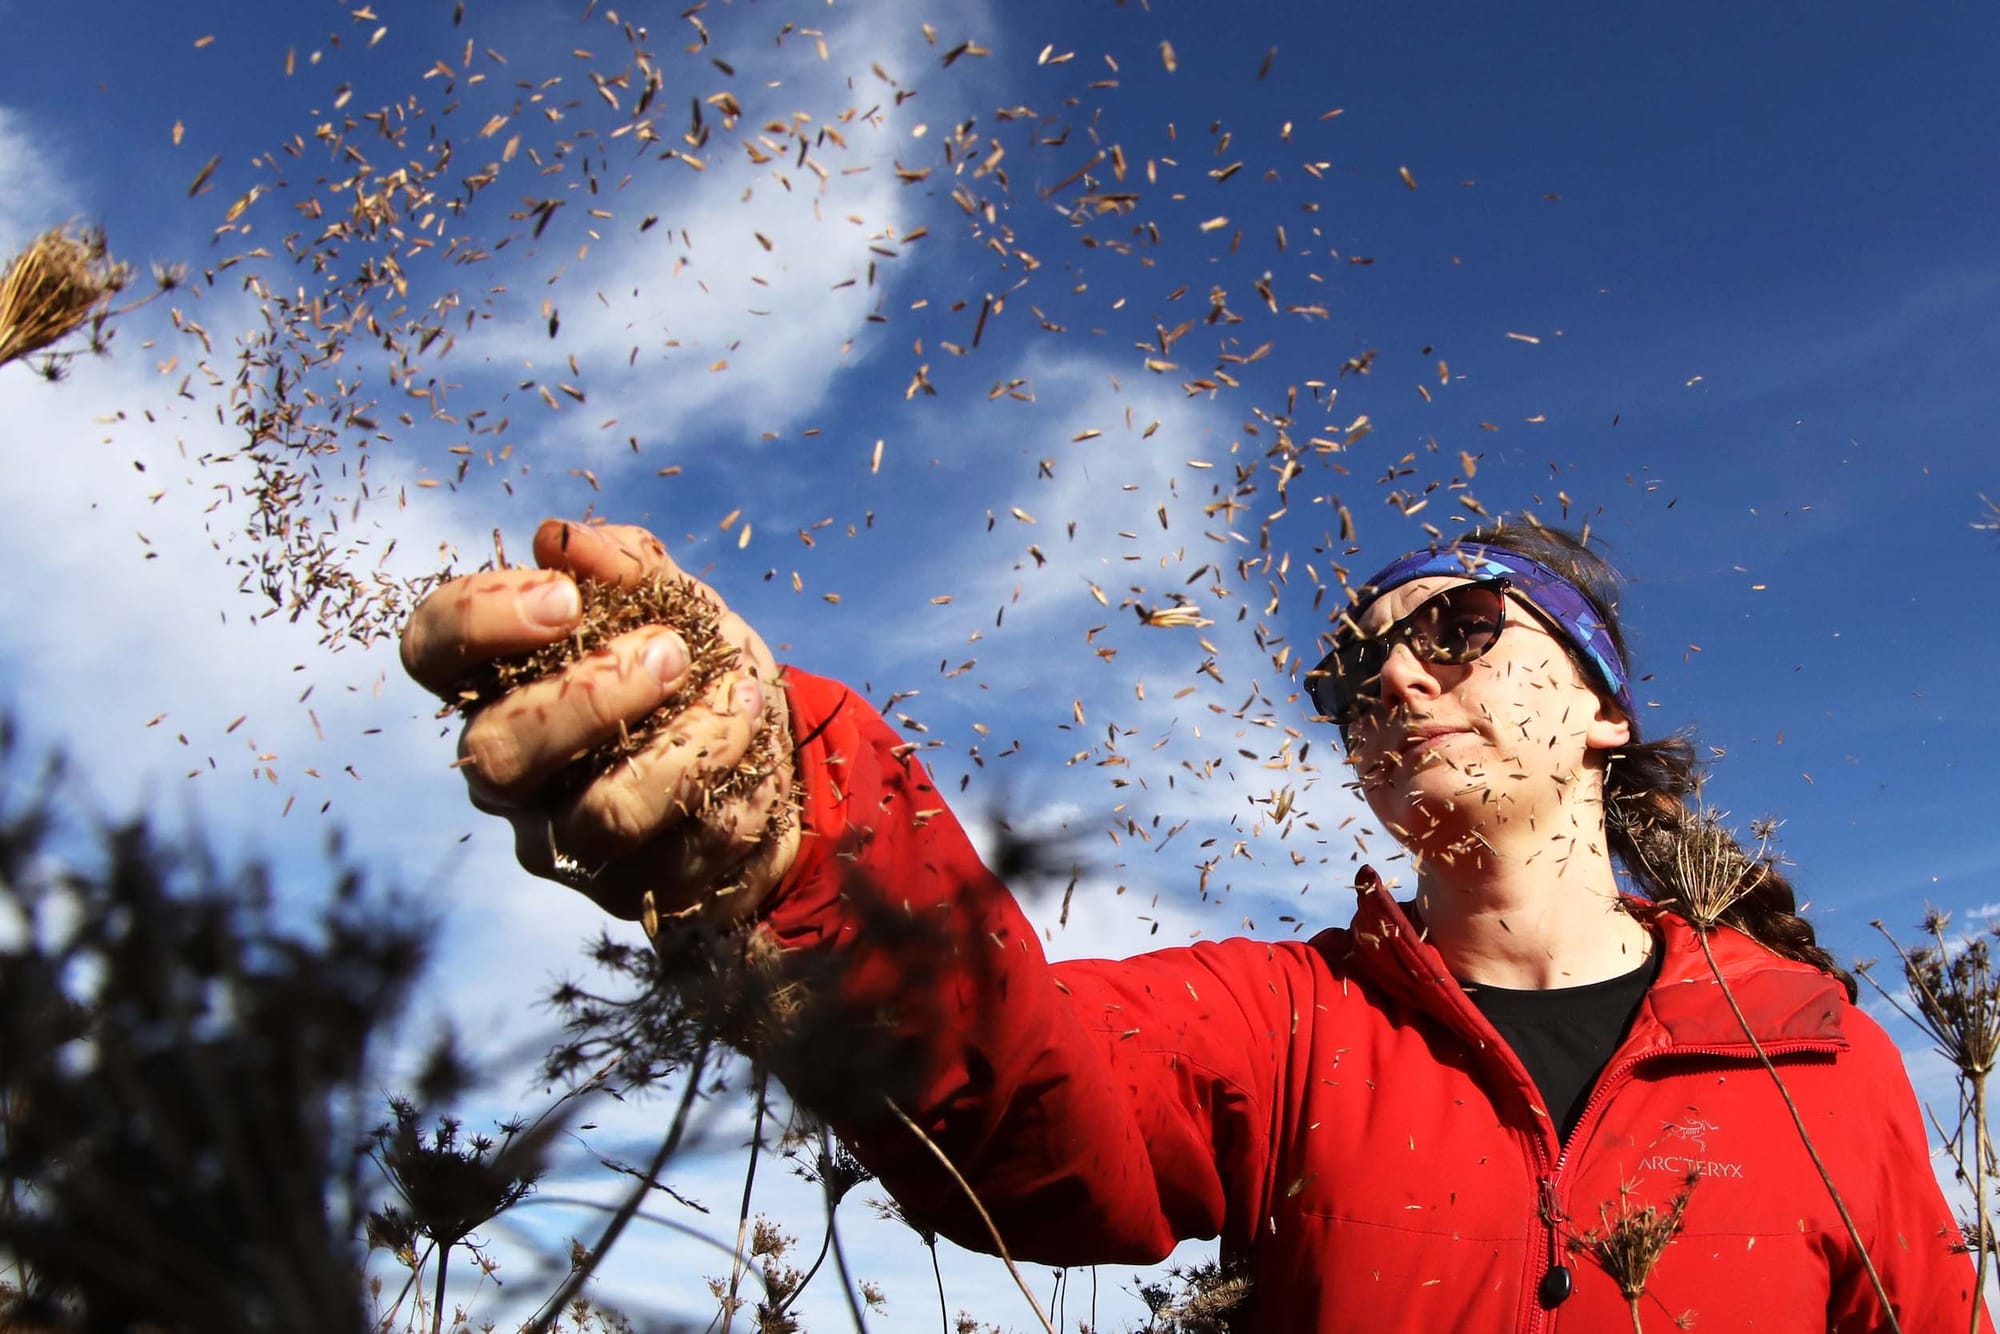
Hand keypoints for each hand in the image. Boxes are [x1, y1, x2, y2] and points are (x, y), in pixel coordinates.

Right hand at [400, 519, 797, 924]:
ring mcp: (568, 843)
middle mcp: (510, 774)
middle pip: (499, 754)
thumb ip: (624, 564)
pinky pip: (686, 853)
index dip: (480, 621)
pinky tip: (759, 753)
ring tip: (742, 695)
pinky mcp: (635, 894)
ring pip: (606, 814)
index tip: (565, 597)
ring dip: (691, 745)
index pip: (431, 650)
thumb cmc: (694, 663)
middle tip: (671, 651)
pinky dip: (739, 790)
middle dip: (594, 696)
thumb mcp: (675, 597)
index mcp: (496, 684)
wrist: (771, 748)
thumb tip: (561, 540)